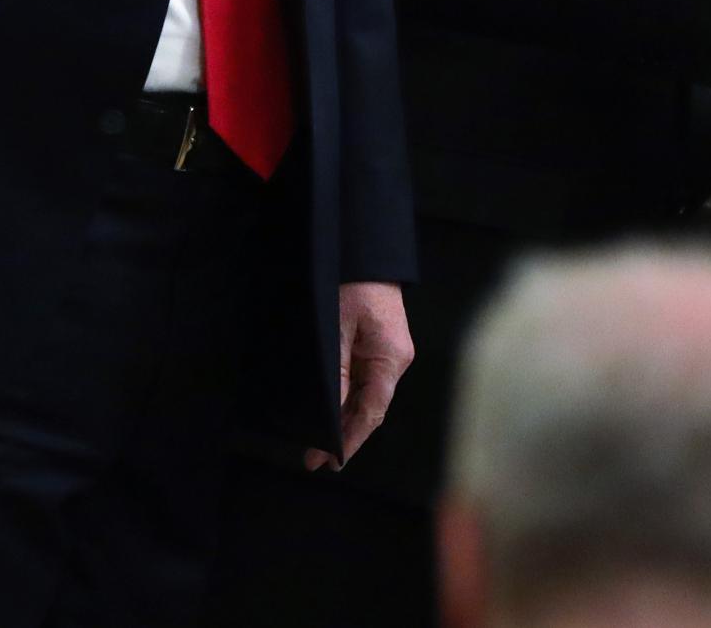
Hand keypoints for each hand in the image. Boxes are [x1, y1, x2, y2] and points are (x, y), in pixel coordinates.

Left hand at [305, 281, 412, 470]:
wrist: (364, 250)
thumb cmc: (352, 281)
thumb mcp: (336, 329)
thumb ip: (335, 373)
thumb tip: (330, 411)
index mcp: (391, 357)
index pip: (372, 411)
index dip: (351, 439)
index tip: (331, 460)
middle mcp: (395, 359)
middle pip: (371, 407)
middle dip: (344, 433)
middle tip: (316, 458)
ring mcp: (390, 352)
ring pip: (367, 395)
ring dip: (345, 416)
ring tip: (320, 440)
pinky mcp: (380, 344)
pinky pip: (365, 379)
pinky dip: (348, 396)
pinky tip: (333, 408)